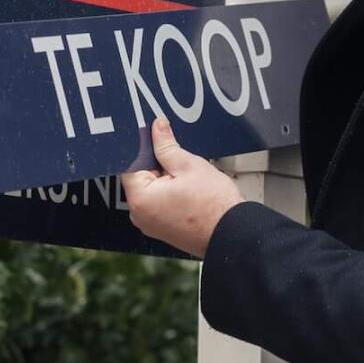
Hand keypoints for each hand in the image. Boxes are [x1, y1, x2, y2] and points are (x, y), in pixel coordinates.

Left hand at [120, 116, 245, 257]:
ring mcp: (151, 224)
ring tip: (188, 179)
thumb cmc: (214, 206)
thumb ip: (166, 145)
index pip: (130, 163)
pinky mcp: (162, 229)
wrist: (233, 233)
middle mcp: (140, 215)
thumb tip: (157, 129)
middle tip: (180, 160)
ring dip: (167, 179)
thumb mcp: (189, 165)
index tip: (156, 139)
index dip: (145, 148)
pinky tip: (189, 191)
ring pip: (152, 190)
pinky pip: (160, 204)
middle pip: (141, 178)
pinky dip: (171, 194)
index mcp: (140, 200)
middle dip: (158, 165)